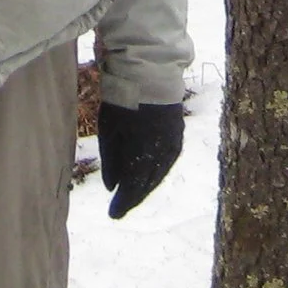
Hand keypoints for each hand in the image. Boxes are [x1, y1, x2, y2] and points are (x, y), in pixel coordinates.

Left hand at [97, 100, 182, 218]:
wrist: (150, 72)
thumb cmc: (123, 100)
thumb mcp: (109, 130)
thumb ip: (111, 161)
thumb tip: (112, 188)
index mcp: (142, 152)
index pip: (134, 187)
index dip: (124, 203)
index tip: (113, 215)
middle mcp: (162, 152)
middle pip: (148, 183)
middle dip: (134, 197)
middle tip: (122, 208)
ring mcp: (173, 143)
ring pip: (160, 174)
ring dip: (147, 186)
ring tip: (134, 194)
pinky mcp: (179, 135)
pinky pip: (168, 162)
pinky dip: (157, 173)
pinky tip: (149, 176)